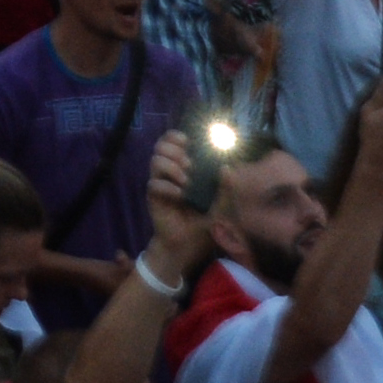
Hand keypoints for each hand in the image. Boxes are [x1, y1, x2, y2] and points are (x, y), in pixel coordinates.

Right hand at [140, 123, 215, 277]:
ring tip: (185, 180)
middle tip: (188, 163)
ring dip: (171, 166)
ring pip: (155, 161)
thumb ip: (226, 189)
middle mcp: (170, 173)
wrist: (188, 245)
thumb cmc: (204, 223)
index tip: (186, 140)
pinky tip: (179, 196)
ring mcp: (161, 183)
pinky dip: (167, 186)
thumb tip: (228, 167)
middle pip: (161, 147)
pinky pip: (154, 183)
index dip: (175, 136)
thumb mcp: (221, 207)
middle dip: (173, 150)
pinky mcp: (154, 197)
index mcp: (185, 169)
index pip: (173, 143)